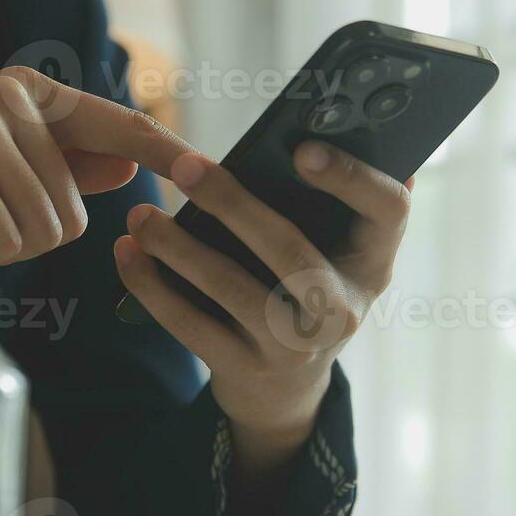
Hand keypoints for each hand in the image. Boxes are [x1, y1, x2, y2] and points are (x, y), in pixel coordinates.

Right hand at [0, 67, 194, 262]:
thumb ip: (59, 163)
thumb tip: (127, 168)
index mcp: (28, 91)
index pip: (117, 122)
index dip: (164, 152)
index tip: (208, 173)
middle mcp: (10, 95)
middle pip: (75, 213)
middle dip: (25, 236)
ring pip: (43, 231)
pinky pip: (3, 241)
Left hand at [113, 142, 409, 442]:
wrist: (284, 390)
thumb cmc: (302, 293)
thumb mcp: (332, 254)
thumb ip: (328, 201)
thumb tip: (328, 125)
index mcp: (372, 264)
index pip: (388, 211)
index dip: (352, 178)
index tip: (302, 148)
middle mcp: (341, 309)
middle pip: (291, 252)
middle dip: (234, 206)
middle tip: (185, 167)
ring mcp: (294, 347)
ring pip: (232, 289)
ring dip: (178, 248)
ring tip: (141, 215)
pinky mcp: (245, 369)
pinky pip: (190, 324)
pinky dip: (152, 286)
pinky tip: (127, 254)